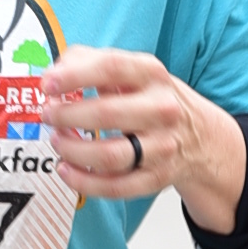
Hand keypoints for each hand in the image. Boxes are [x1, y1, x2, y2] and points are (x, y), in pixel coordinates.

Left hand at [39, 46, 246, 234]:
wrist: (200, 137)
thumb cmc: (153, 99)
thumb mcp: (133, 70)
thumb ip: (90, 61)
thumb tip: (53, 71)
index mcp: (152, 75)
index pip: (112, 68)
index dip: (75, 76)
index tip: (47, 84)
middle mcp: (162, 109)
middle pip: (107, 114)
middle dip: (67, 116)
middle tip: (48, 115)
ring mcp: (162, 146)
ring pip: (110, 155)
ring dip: (74, 150)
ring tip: (57, 141)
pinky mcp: (156, 178)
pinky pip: (116, 187)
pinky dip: (84, 182)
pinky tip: (66, 170)